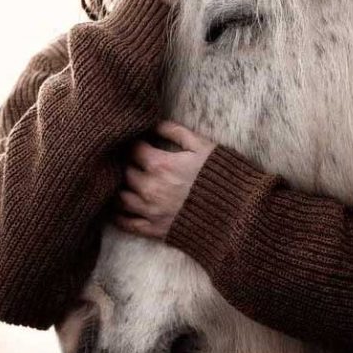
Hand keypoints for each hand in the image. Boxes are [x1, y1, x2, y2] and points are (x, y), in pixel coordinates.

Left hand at [110, 121, 216, 238]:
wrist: (236, 213)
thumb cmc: (221, 176)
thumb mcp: (202, 146)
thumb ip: (175, 131)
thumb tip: (155, 123)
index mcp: (160, 165)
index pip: (133, 149)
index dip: (134, 143)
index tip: (137, 142)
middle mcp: (150, 188)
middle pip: (124, 172)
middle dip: (126, 163)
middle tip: (128, 160)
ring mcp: (151, 211)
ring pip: (120, 197)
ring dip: (119, 188)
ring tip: (121, 182)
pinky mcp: (155, 230)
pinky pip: (127, 224)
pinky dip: (117, 216)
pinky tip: (116, 210)